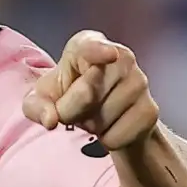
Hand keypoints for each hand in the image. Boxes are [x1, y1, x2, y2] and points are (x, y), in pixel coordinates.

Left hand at [22, 30, 158, 150]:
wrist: (104, 116)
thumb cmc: (67, 97)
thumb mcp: (42, 99)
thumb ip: (37, 107)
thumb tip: (50, 120)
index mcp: (86, 46)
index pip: (91, 47)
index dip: (98, 51)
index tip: (109, 55)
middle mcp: (120, 58)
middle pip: (86, 94)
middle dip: (70, 112)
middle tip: (73, 109)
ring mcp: (139, 82)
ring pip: (101, 120)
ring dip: (90, 127)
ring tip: (93, 115)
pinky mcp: (150, 110)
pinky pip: (117, 136)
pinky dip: (106, 139)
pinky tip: (110, 126)